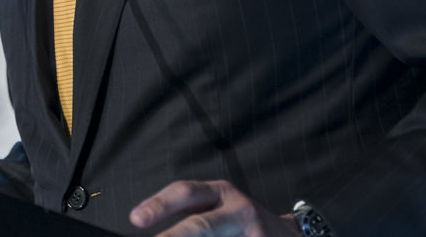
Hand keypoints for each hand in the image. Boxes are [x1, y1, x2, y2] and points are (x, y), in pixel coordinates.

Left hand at [129, 179, 301, 236]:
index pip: (185, 193)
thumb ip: (192, 213)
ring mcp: (253, 234)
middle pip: (202, 226)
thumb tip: (148, 220)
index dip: (159, 205)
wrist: (290, 236)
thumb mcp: (218, 206)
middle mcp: (238, 210)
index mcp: (221, 193)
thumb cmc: (242, 222)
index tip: (136, 218)